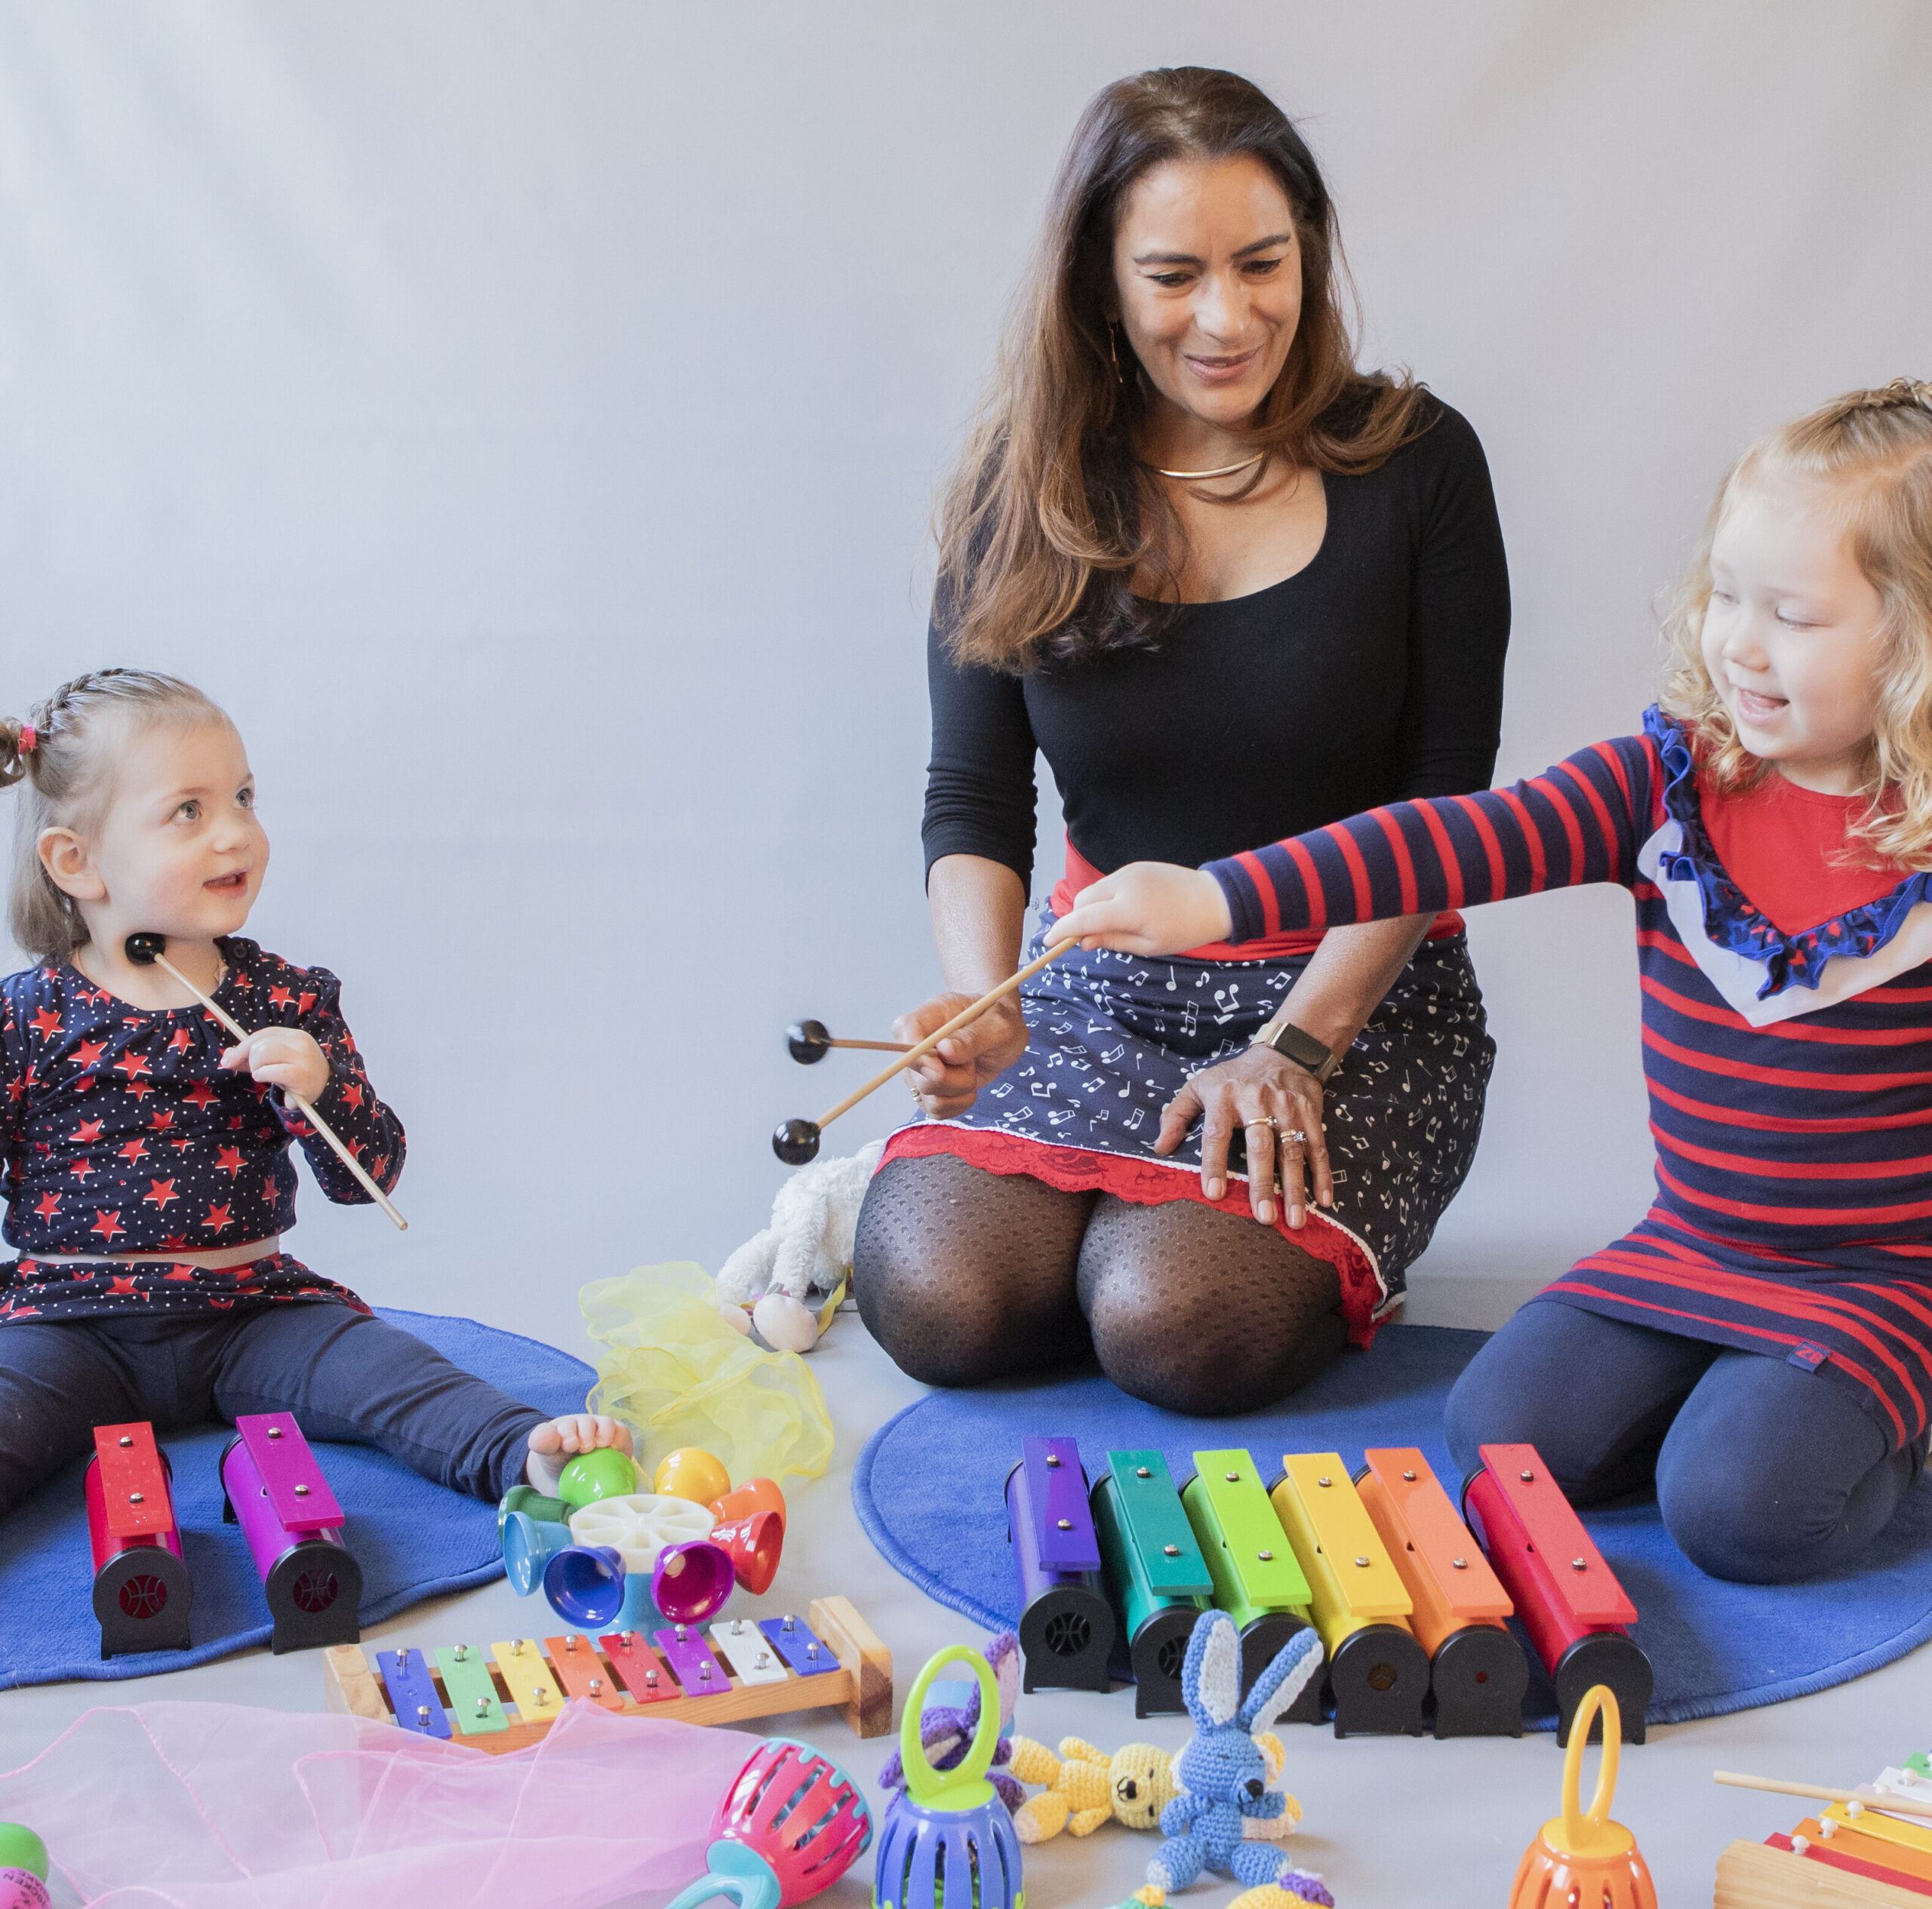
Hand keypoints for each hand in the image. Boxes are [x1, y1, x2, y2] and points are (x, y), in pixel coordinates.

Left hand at [219, 1028, 328, 1103]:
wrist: (322, 1092)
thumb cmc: (295, 1075)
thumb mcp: (274, 1062)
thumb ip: (250, 1057)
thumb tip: (226, 1057)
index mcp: (295, 1035)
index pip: (263, 1034)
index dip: (242, 1047)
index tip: (228, 1061)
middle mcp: (301, 1042)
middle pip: (260, 1044)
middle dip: (251, 1061)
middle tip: (260, 1073)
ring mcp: (304, 1058)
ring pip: (263, 1053)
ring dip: (257, 1069)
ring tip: (265, 1076)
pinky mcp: (302, 1075)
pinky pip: (272, 1071)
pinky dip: (263, 1075)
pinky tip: (269, 1080)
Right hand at [895, 992, 1026, 1118]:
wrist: (1001, 1036)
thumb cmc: (998, 1022)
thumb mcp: (997, 1025)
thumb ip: (972, 1037)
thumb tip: (944, 1049)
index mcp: (927, 1016)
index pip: (904, 1031)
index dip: (919, 1055)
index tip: (942, 1066)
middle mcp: (915, 1045)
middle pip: (919, 1077)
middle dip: (954, 1078)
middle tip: (972, 1062)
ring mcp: (918, 1071)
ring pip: (929, 1099)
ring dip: (960, 1091)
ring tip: (971, 1070)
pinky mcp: (927, 1091)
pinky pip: (937, 1111)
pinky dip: (959, 1103)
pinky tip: (968, 1086)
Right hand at [1046, 862, 1232, 955]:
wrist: (1215, 899)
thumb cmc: (1185, 929)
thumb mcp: (1149, 946)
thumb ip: (1112, 941)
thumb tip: (1083, 941)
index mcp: (1129, 908)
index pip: (1083, 917)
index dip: (1063, 930)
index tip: (1049, 942)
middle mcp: (1124, 884)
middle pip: (1082, 900)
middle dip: (1078, 919)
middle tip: (1089, 939)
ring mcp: (1129, 871)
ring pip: (1094, 890)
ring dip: (1092, 908)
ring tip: (1113, 925)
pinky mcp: (1135, 866)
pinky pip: (1109, 883)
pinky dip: (1106, 898)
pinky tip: (1125, 911)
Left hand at [1153, 1044, 1332, 1226]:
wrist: (1283, 1053)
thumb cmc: (1234, 1078)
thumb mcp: (1199, 1086)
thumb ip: (1176, 1116)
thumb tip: (1159, 1148)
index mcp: (1224, 1096)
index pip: (1216, 1133)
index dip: (1213, 1164)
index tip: (1213, 1194)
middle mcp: (1257, 1101)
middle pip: (1260, 1146)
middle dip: (1262, 1183)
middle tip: (1263, 1217)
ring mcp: (1288, 1107)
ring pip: (1292, 1150)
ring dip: (1295, 1187)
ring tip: (1295, 1220)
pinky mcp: (1311, 1112)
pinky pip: (1318, 1147)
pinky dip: (1322, 1175)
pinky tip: (1323, 1201)